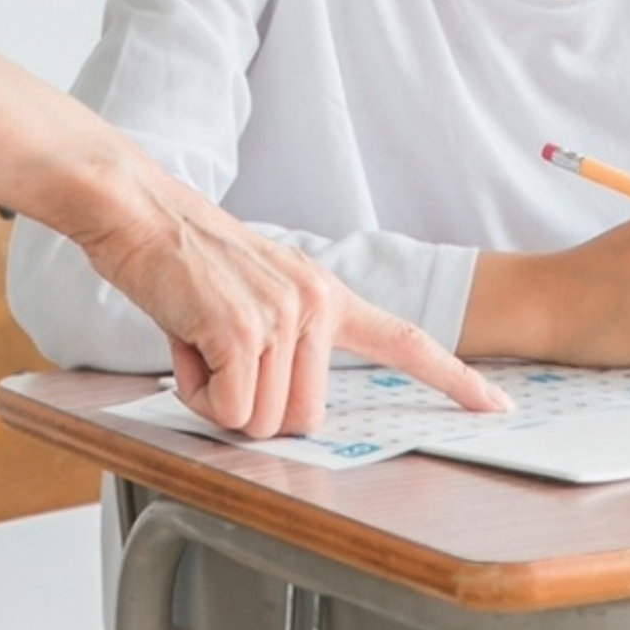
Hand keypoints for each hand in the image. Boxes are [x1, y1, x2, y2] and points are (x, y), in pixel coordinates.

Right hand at [0, 5, 505, 437]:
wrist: (132, 206)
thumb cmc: (177, 260)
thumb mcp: (247, 296)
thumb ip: (280, 347)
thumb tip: (274, 413)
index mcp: (324, 295)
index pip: (406, 341)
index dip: (452, 380)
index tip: (497, 408)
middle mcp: (316, 304)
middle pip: (306, 420)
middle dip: (253, 408)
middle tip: (216, 355)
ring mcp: (285, 316)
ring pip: (263, 422)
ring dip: (218, 398)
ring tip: (197, 338)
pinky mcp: (246, 328)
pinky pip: (228, 409)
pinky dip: (195, 392)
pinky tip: (183, 340)